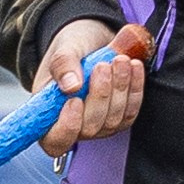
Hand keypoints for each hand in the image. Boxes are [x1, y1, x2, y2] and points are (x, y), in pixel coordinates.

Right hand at [35, 20, 148, 159]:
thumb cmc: (72, 49)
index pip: (54, 141)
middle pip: (89, 128)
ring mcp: (99, 125)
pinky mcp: (120, 118)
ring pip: (113, 120)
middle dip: (99, 96)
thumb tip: (71, 86)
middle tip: (102, 66)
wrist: (93, 42)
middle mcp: (74, 126)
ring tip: (120, 60)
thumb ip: (63, 64)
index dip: (66, 128)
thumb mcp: (63, 48)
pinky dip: (134, 89)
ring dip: (119, 89)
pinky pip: (130, 112)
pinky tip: (134, 67)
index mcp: (48, 115)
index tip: (74, 101)